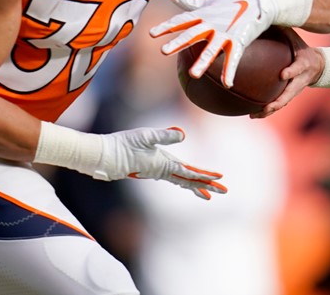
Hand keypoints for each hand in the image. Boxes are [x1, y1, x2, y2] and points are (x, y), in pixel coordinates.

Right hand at [95, 127, 226, 199]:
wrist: (105, 156)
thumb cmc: (124, 144)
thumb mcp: (146, 136)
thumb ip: (165, 135)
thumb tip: (183, 134)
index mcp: (164, 164)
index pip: (189, 172)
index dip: (205, 175)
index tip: (219, 178)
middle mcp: (163, 170)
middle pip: (189, 181)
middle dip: (207, 185)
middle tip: (224, 191)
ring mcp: (157, 171)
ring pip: (181, 181)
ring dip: (196, 186)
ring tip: (209, 194)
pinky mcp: (152, 169)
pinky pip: (172, 178)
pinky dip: (183, 182)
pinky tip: (186, 183)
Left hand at [150, 0, 271, 87]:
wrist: (259, 0)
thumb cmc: (232, 2)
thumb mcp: (209, 2)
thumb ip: (190, 3)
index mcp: (203, 16)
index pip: (181, 21)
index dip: (166, 27)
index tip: (151, 34)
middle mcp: (212, 24)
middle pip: (192, 34)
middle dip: (178, 42)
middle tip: (163, 51)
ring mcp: (226, 32)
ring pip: (212, 49)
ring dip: (203, 62)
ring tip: (193, 75)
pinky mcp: (240, 39)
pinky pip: (234, 58)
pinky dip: (230, 70)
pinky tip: (227, 84)